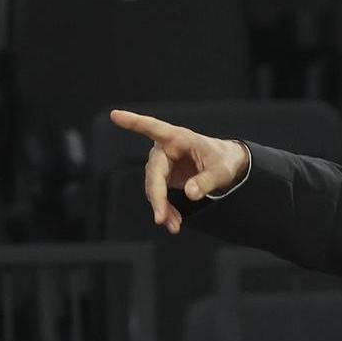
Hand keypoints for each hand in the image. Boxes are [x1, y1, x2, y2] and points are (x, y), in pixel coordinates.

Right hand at [109, 109, 248, 234]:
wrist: (226, 166)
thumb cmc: (223, 160)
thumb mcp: (222, 171)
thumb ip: (206, 181)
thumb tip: (190, 194)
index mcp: (179, 137)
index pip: (154, 128)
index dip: (134, 122)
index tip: (116, 115)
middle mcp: (165, 148)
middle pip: (153, 172)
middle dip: (157, 197)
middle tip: (160, 218)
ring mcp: (162, 163)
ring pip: (153, 187)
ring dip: (161, 207)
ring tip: (173, 226)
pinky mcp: (163, 177)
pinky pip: (158, 194)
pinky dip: (165, 209)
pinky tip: (173, 222)